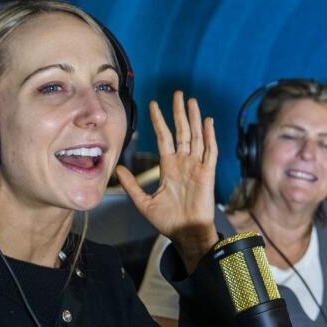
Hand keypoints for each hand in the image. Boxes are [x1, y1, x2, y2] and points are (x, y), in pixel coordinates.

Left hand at [115, 90, 217, 271]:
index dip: (160, 121)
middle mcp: (183, 163)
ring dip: (194, 119)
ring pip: (196, 137)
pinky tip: (207, 121)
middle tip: (177, 94)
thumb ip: (132, 185)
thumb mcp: (143, 202)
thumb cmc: (168, 221)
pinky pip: (209, 151)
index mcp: (169, 167)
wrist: (186, 233)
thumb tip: (117, 169)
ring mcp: (196, 167)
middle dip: (179, 112)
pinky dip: (209, 136)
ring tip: (191, 101)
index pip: (164, 137)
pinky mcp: (207, 174)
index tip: (154, 105)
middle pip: (182, 131)